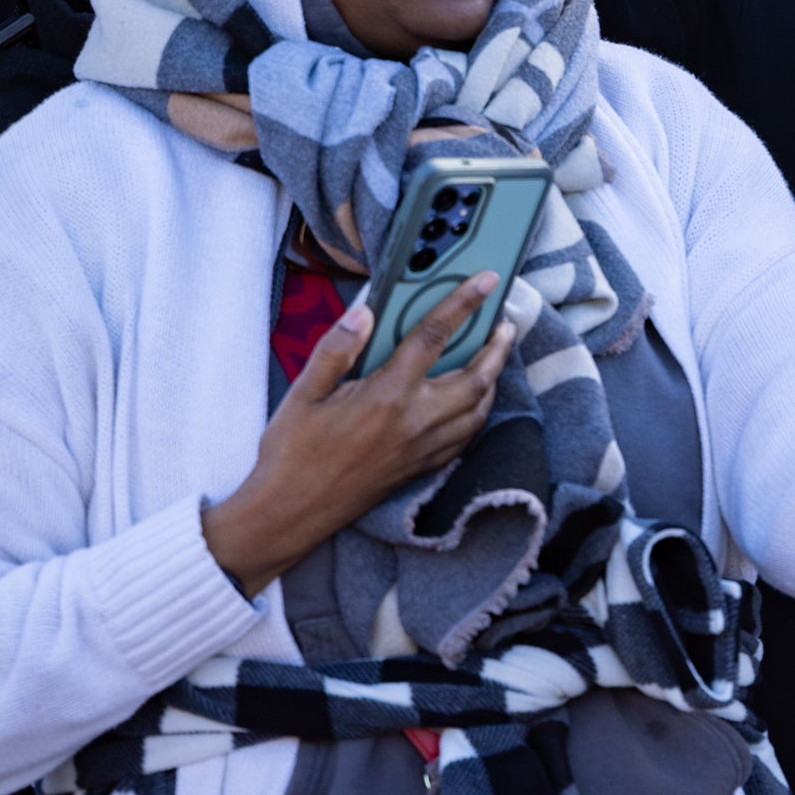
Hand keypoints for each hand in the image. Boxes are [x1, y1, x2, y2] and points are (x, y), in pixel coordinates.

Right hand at [199, 274, 514, 594]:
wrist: (290, 513)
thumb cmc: (292, 454)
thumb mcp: (303, 393)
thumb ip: (337, 348)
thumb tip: (365, 311)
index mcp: (388, 394)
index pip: (435, 336)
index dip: (464, 303)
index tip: (486, 281)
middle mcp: (415, 421)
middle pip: (477, 376)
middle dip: (498, 346)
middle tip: (505, 324)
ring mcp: (424, 448)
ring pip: (479, 409)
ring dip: (493, 379)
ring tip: (495, 357)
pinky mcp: (422, 469)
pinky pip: (467, 436)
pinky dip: (479, 412)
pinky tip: (472, 402)